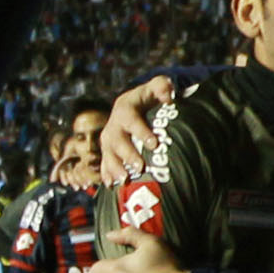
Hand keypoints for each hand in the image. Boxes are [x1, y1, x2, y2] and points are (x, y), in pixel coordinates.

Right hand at [99, 71, 178, 185]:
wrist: (132, 105)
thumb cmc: (149, 97)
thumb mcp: (156, 86)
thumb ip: (162, 86)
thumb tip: (168, 96)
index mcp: (125, 109)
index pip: (131, 120)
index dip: (141, 132)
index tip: (154, 143)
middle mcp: (114, 125)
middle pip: (118, 141)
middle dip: (128, 155)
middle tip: (141, 167)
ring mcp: (109, 140)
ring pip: (109, 154)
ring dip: (115, 168)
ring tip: (125, 180)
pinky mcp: (108, 151)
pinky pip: (105, 164)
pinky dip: (107, 175)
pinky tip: (111, 186)